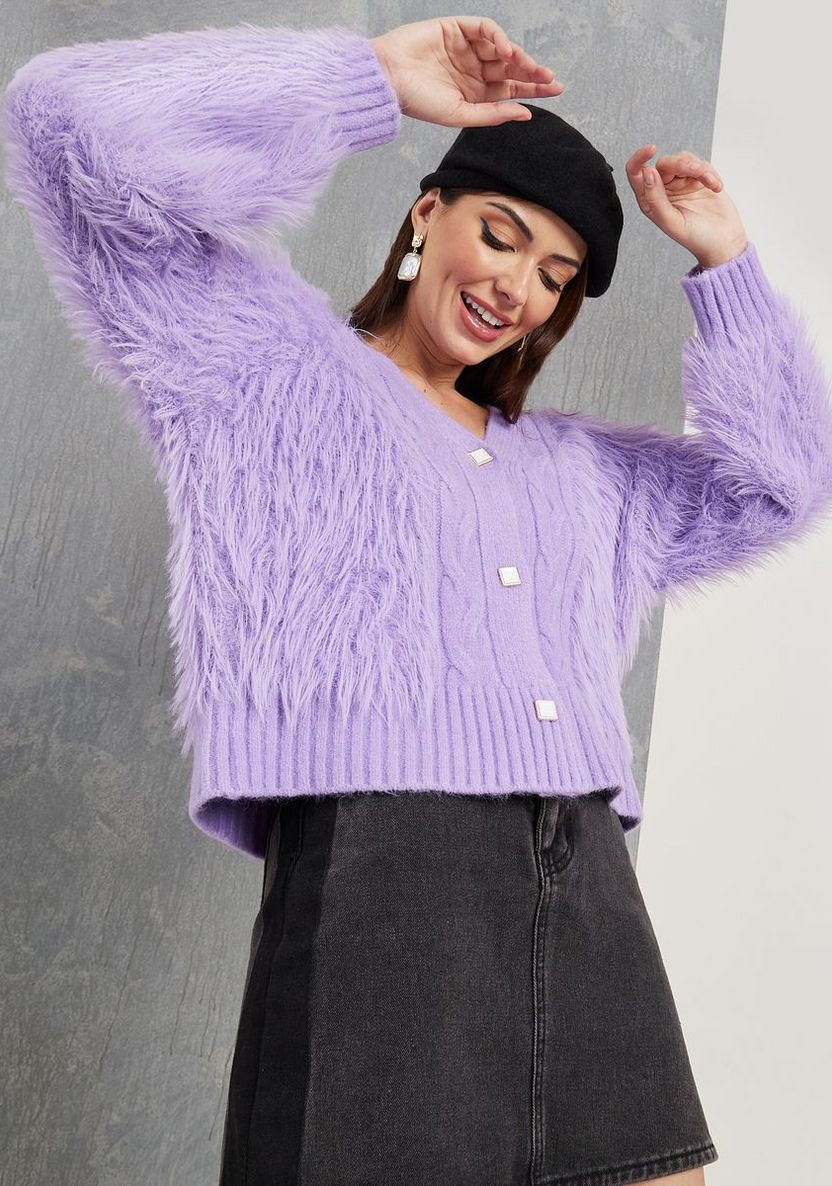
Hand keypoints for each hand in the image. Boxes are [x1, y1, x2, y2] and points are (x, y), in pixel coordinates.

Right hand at [370, 16, 562, 126]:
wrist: (389, 78)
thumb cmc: (418, 102)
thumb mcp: (460, 114)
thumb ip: (492, 115)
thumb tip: (525, 114)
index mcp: (475, 93)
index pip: (511, 88)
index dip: (534, 88)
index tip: (556, 88)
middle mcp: (473, 70)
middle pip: (511, 68)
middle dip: (532, 72)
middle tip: (549, 78)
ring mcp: (466, 48)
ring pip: (502, 48)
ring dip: (518, 56)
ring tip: (530, 67)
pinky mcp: (457, 29)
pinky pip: (484, 29)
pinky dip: (498, 36)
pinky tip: (506, 49)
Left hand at [626, 146, 748, 266]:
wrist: (723, 241)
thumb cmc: (696, 237)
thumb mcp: (671, 221)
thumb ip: (656, 198)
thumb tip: (646, 172)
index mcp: (650, 201)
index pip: (636, 173)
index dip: (640, 158)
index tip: (652, 149)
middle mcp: (663, 190)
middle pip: (665, 163)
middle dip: (682, 165)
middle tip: (698, 173)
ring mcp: (681, 183)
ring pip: (683, 160)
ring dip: (699, 168)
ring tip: (711, 184)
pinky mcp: (698, 180)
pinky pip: (700, 165)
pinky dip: (709, 173)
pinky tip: (716, 187)